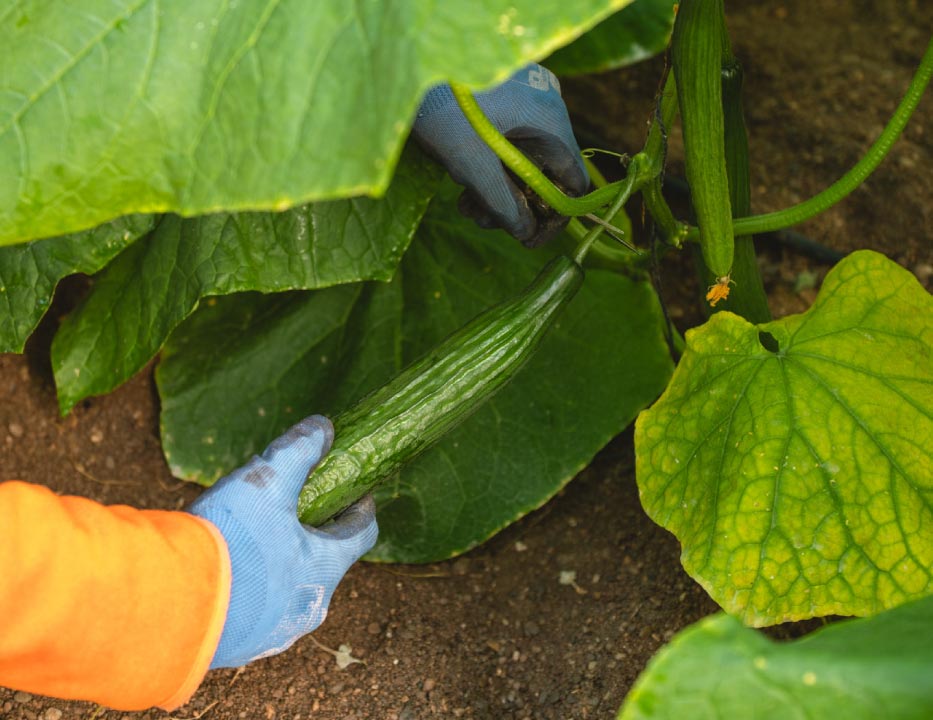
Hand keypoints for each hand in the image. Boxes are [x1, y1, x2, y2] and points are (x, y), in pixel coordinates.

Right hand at [187, 415, 377, 668]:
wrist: (168, 607)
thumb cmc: (229, 541)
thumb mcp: (267, 481)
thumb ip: (300, 449)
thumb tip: (325, 426)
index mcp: (325, 568)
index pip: (363, 535)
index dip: (361, 510)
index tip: (356, 492)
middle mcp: (308, 607)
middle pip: (326, 564)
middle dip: (315, 535)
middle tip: (297, 510)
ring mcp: (274, 633)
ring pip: (290, 591)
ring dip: (282, 565)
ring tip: (258, 539)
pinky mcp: (239, 649)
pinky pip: (255, 614)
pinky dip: (251, 591)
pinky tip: (227, 573)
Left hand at [412, 63, 588, 246]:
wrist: (404, 57)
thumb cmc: (441, 105)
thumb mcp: (471, 163)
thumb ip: (502, 203)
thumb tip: (524, 233)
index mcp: (549, 120)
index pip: (573, 181)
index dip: (553, 216)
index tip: (527, 239)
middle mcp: (545, 107)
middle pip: (544, 173)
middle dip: (513, 204)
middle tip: (479, 219)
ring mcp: (523, 99)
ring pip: (522, 160)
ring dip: (496, 190)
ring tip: (464, 204)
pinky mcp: (501, 98)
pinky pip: (507, 141)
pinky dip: (489, 166)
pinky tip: (461, 180)